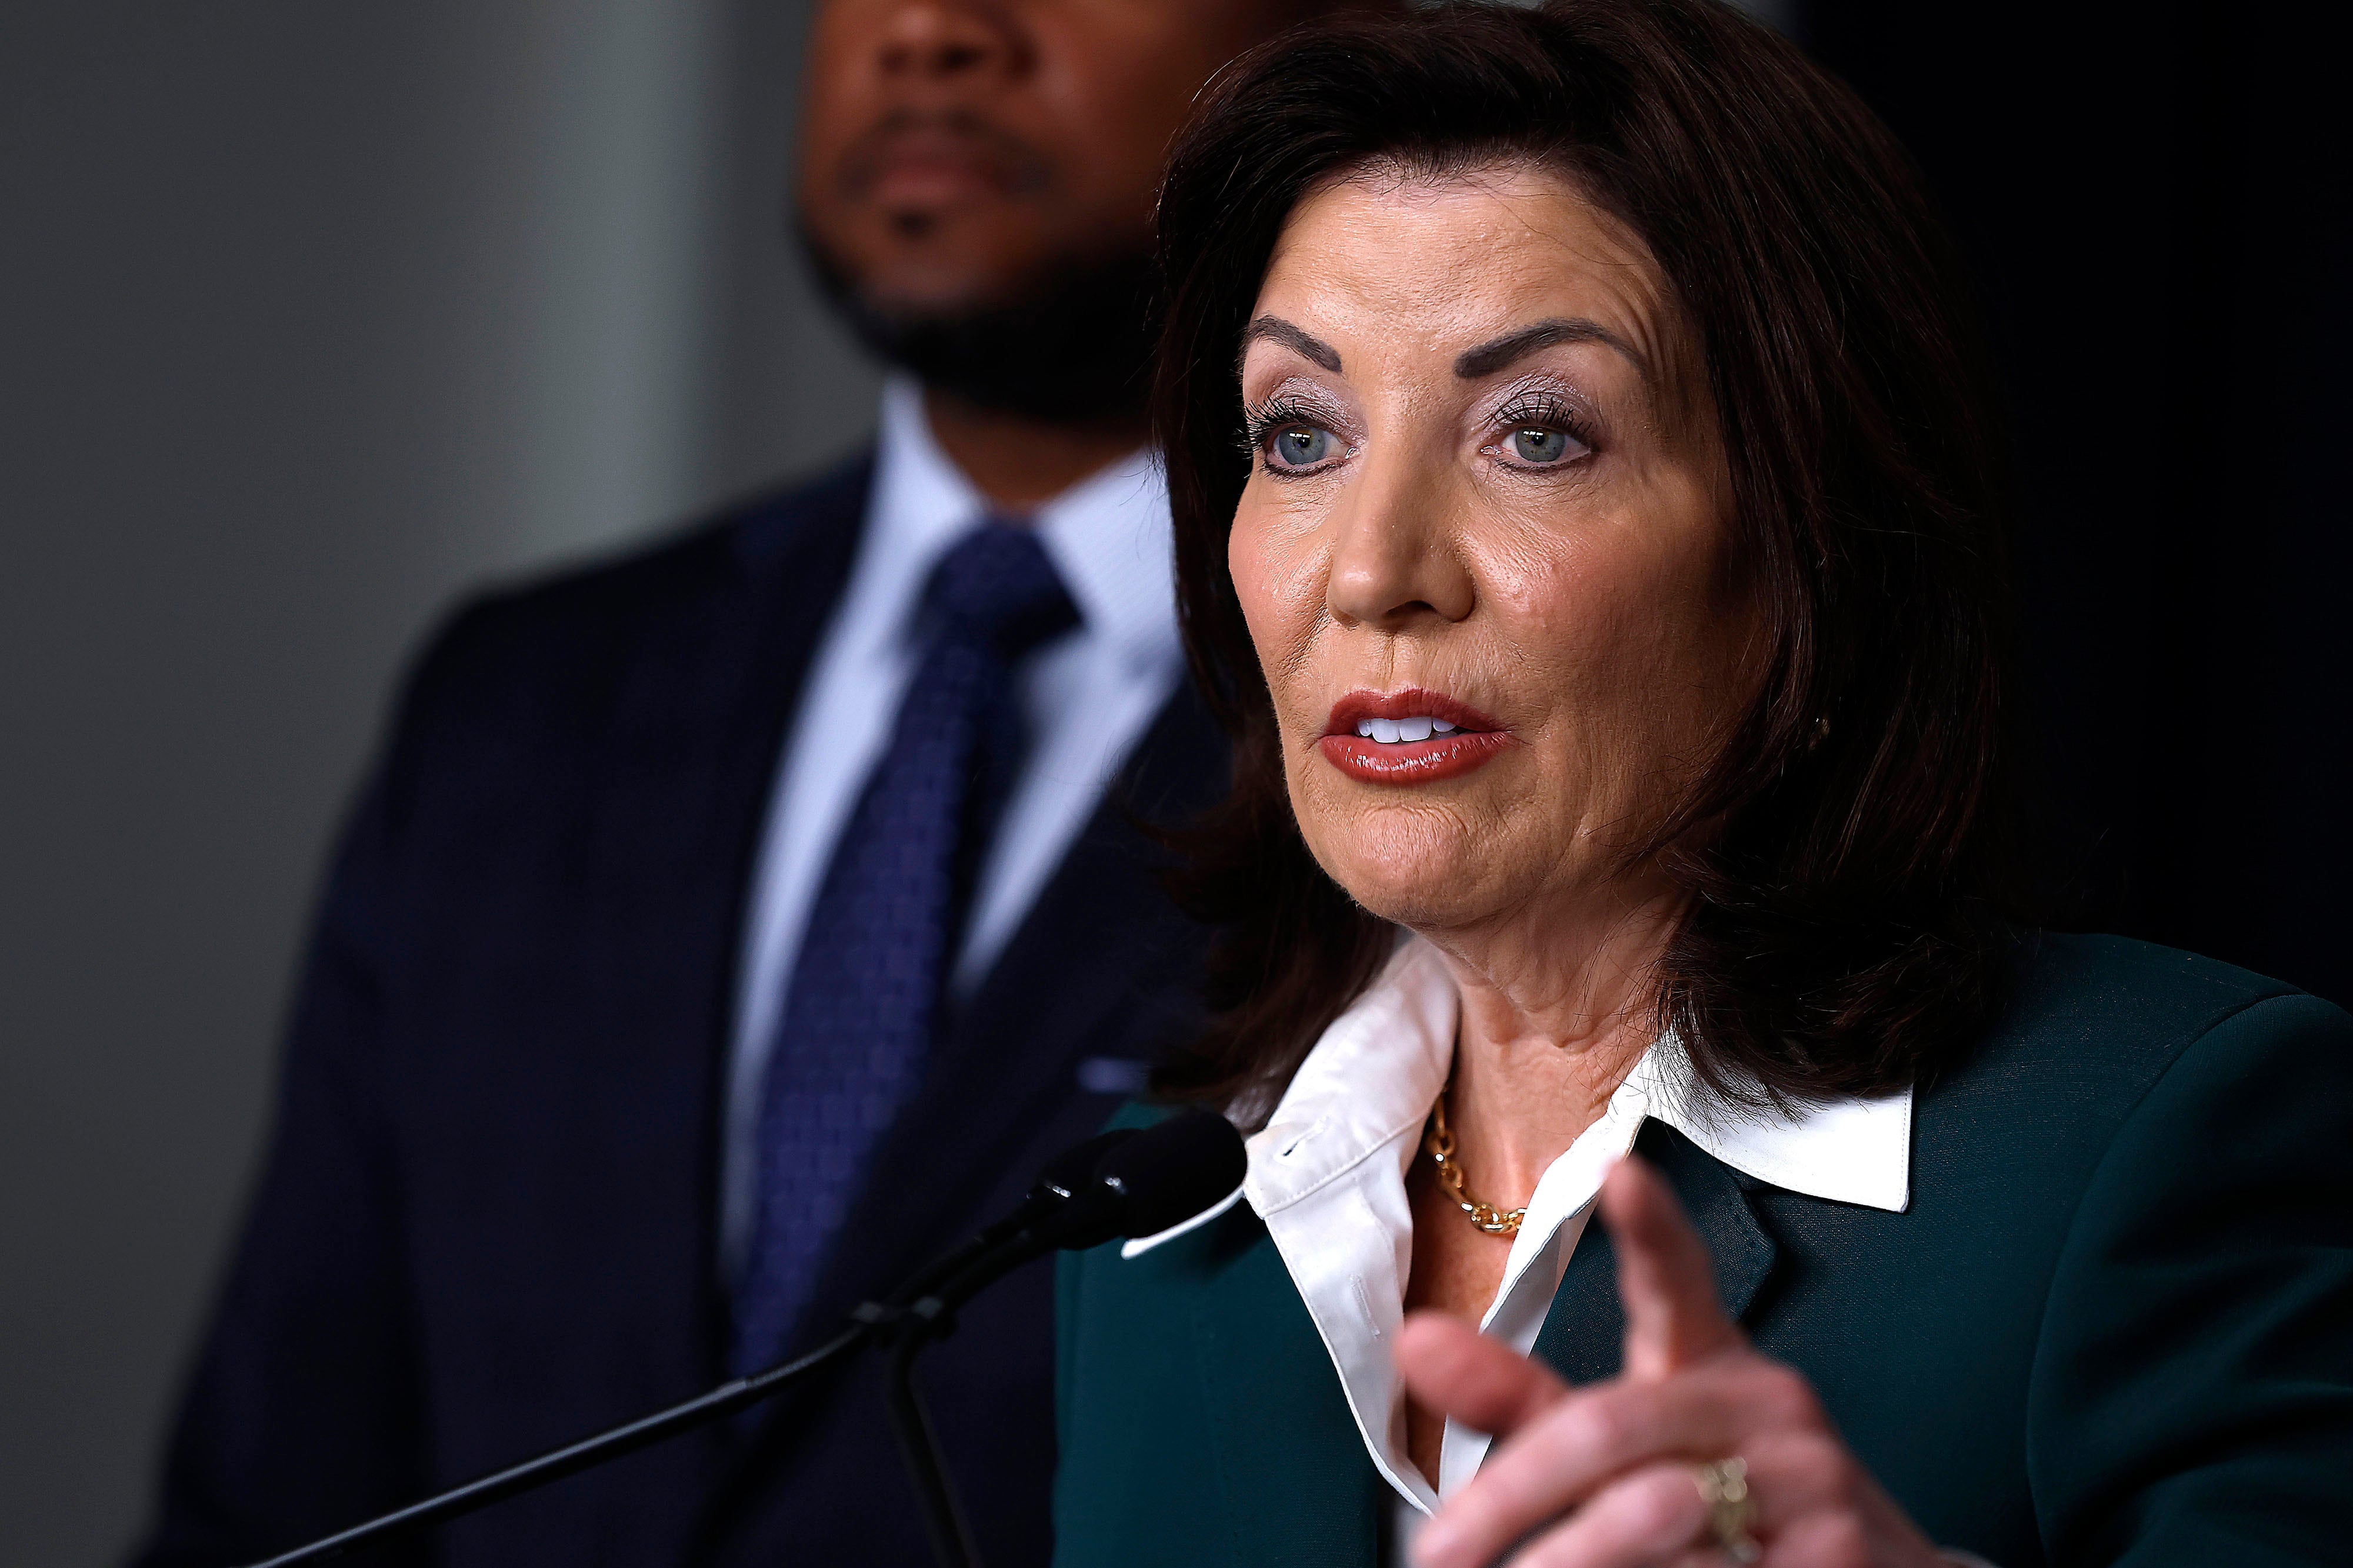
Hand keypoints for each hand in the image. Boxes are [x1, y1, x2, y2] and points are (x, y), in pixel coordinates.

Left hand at [1397, 1156, 1945, 1567]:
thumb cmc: (1732, 1496)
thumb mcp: (1633, 1440)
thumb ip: (1521, 1398)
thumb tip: (1413, 1339)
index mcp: (1713, 1362)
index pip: (1679, 1281)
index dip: (1651, 1230)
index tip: (1621, 1173)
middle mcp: (1770, 1406)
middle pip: (1609, 1429)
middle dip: (1507, 1498)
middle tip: (1434, 1555)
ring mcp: (1814, 1483)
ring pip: (1653, 1516)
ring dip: (1562, 1559)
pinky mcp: (1844, 1558)